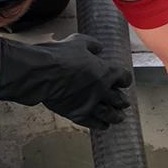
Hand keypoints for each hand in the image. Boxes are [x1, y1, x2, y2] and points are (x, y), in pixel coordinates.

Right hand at [0, 32, 131, 130]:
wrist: (42, 73)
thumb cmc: (59, 56)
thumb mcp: (78, 42)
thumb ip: (92, 45)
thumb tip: (99, 47)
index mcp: (105, 71)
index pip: (124, 78)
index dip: (124, 79)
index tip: (123, 81)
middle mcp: (102, 90)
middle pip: (119, 99)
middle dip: (122, 101)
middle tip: (124, 103)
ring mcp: (90, 104)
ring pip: (110, 114)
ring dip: (116, 116)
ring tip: (119, 118)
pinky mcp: (78, 114)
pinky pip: (93, 123)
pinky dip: (100, 125)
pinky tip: (104, 126)